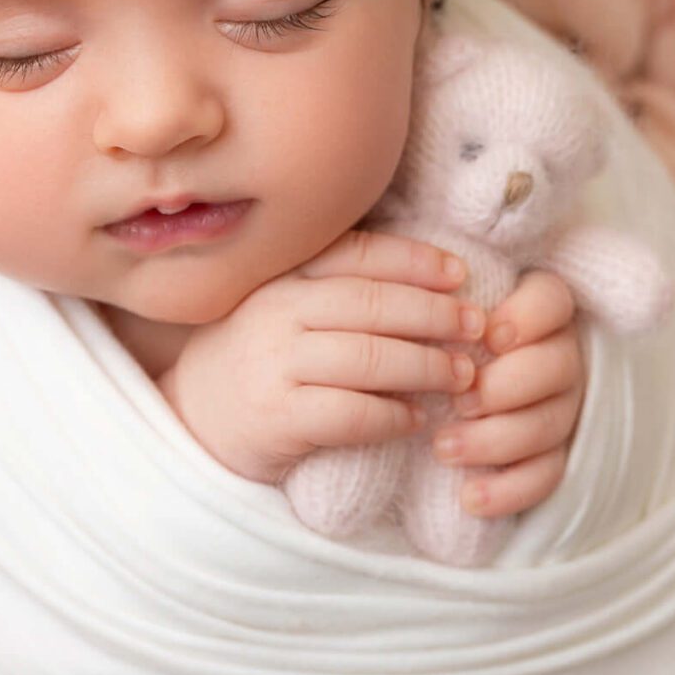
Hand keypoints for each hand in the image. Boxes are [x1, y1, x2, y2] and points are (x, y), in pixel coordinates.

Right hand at [161, 229, 486, 487]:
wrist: (196, 420)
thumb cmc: (263, 358)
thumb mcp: (287, 307)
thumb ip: (341, 288)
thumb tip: (432, 279)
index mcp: (283, 275)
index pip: (357, 254)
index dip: (414, 260)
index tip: (459, 274)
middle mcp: (276, 312)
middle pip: (371, 303)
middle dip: (434, 314)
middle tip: (478, 326)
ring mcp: (274, 365)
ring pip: (368, 357)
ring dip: (426, 366)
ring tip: (462, 375)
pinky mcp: (278, 417)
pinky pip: (350, 414)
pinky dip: (391, 416)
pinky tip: (416, 419)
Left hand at [432, 269, 587, 519]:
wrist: (419, 398)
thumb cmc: (425, 337)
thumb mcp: (425, 305)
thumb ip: (426, 290)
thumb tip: (410, 277)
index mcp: (535, 310)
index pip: (554, 300)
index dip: (528, 317)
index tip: (488, 336)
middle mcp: (558, 357)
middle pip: (558, 366)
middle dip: (507, 386)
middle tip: (458, 400)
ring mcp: (560, 409)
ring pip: (550, 424)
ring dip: (497, 439)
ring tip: (443, 448)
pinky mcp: (551, 457)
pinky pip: (545, 476)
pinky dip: (509, 490)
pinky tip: (468, 497)